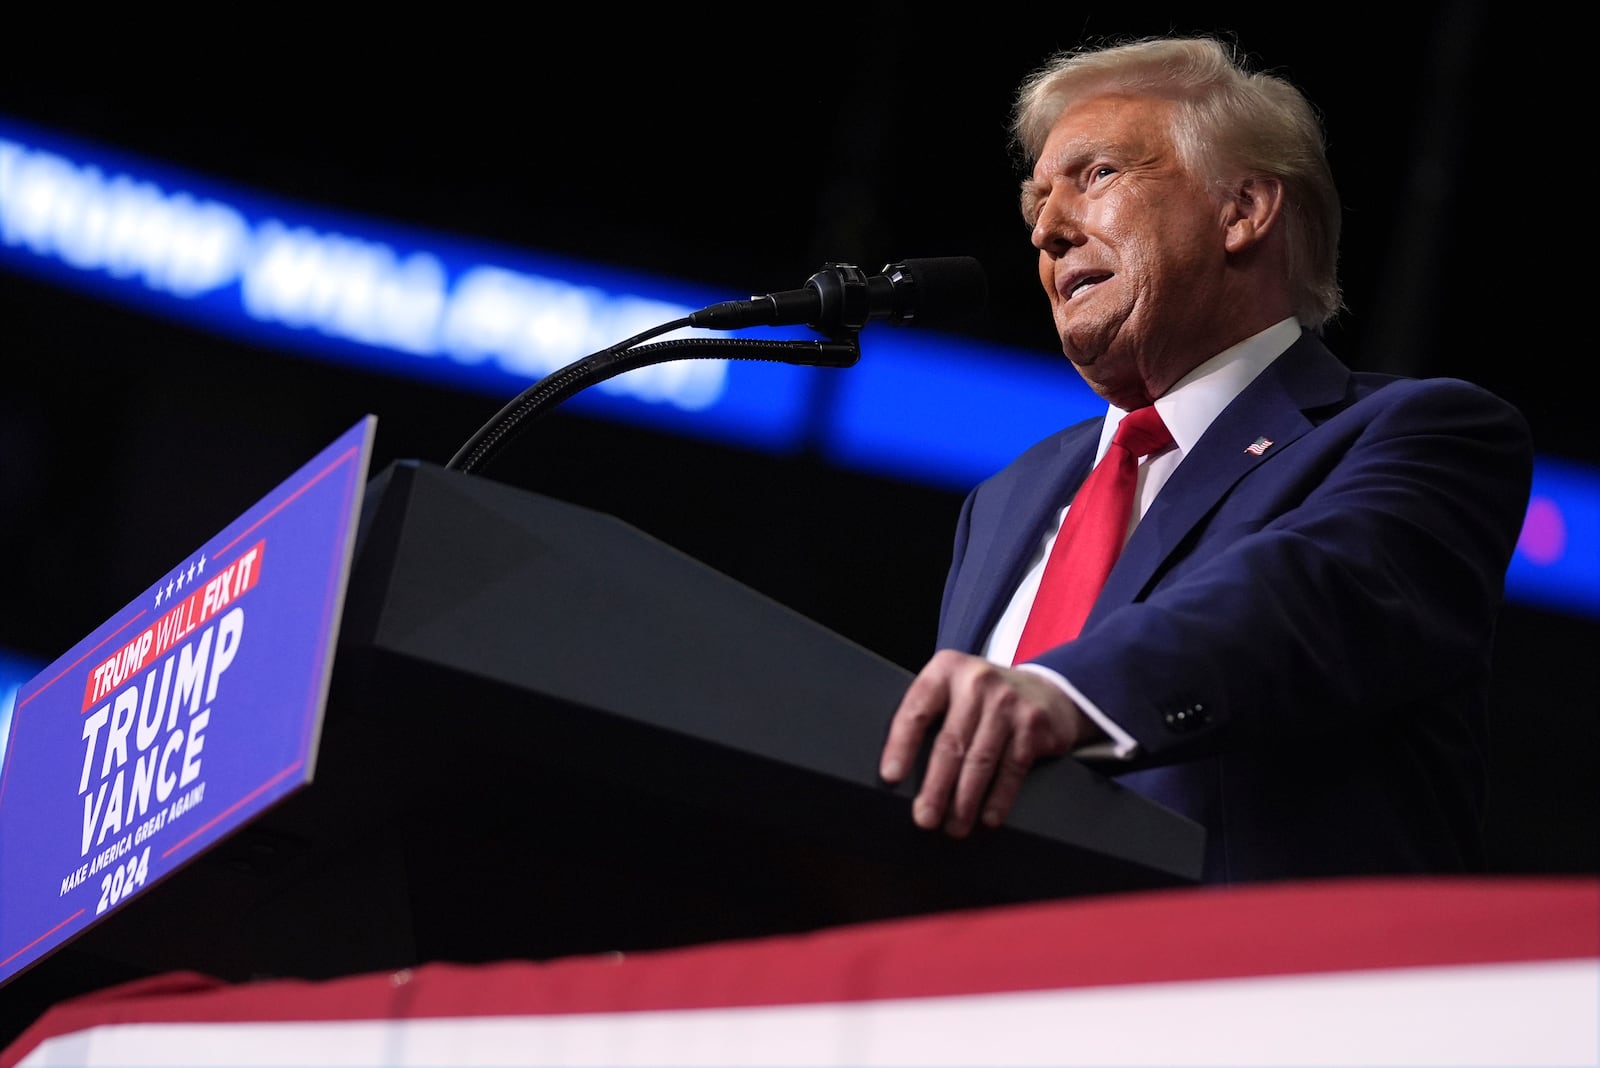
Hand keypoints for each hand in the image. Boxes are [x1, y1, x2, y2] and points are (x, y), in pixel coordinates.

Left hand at [878, 649, 1097, 836]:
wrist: (1044, 690)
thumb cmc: (983, 700)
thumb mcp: (953, 691)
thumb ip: (931, 715)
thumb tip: (899, 773)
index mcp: (946, 671)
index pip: (917, 710)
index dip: (901, 745)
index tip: (890, 776)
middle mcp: (977, 682)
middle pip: (950, 743)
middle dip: (935, 787)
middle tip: (924, 818)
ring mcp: (1008, 703)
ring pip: (981, 760)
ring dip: (965, 801)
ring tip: (954, 827)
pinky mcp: (1033, 725)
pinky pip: (1012, 769)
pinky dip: (999, 798)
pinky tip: (987, 818)